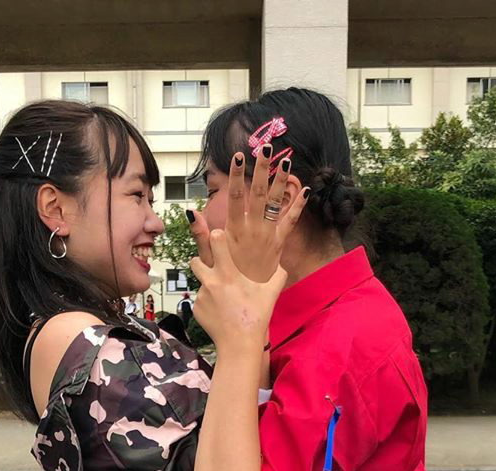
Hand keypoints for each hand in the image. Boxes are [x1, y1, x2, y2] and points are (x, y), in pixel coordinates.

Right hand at [187, 146, 308, 281]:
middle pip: (258, 194)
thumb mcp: (208, 256)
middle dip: (262, 170)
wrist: (245, 298)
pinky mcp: (279, 244)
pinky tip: (304, 190)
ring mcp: (268, 236)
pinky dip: (297, 206)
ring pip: (275, 204)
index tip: (238, 156)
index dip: (236, 176)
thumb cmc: (224, 276)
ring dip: (281, 181)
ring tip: (286, 160)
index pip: (235, 198)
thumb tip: (191, 212)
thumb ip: (200, 233)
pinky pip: (290, 222)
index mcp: (234, 231)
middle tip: (266, 147)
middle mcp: (252, 230)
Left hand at [190, 230, 286, 351]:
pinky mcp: (196, 309)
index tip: (220, 240)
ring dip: (207, 283)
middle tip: (213, 267)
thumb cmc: (256, 318)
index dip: (216, 237)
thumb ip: (278, 276)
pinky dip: (208, 302)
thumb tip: (282, 266)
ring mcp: (201, 296)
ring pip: (199, 282)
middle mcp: (211, 282)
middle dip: (201, 260)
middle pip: (195, 259)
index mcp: (228, 274)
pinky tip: (220, 311)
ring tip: (221, 294)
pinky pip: (200, 299)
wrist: (239, 344)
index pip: (215, 241)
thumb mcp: (270, 295)